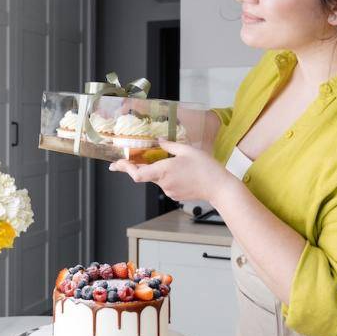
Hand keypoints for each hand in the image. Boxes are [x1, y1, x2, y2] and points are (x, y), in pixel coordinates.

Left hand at [108, 138, 233, 202]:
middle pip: (145, 174)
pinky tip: (179, 170)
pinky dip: (166, 176)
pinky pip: (165, 184)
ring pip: (156, 179)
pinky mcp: (175, 195)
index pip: (138, 174)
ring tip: (171, 161)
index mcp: (164, 170)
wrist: (219, 188)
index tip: (117, 163)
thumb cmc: (206, 168)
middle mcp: (164, 183)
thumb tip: (159, 141)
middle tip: (128, 158)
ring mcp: (169, 191)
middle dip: (138, 166)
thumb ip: (170, 145)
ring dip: (156, 170)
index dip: (125, 168)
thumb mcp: (188, 150)